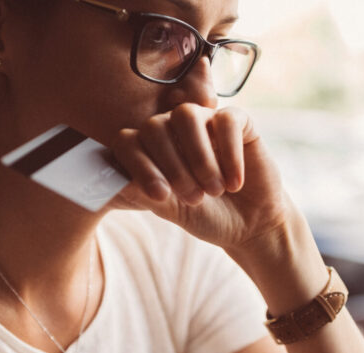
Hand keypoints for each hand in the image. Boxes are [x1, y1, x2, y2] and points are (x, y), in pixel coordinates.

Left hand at [107, 104, 294, 251]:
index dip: (139, 165)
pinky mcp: (237, 122)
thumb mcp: (170, 210)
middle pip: (155, 126)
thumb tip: (114, 181)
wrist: (250, 225)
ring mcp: (203, 121)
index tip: (160, 195)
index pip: (128, 141)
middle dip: (172, 166)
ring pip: (186, 116)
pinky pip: (226, 120)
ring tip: (214, 190)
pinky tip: (235, 183)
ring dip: (199, 157)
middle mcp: (172, 129)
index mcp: (149, 149)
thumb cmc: (206, 216)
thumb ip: (142, 194)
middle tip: (194, 198)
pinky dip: (229, 154)